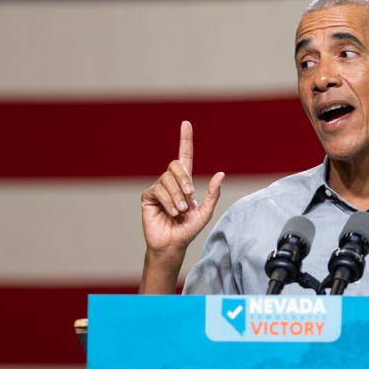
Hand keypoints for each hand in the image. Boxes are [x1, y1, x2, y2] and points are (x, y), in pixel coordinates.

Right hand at [141, 120, 224, 262]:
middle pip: (176, 165)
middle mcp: (171, 182)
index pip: (184, 156)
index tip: (186, 124)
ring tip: (179, 211)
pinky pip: (159, 190)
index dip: (185, 140)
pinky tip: (171, 212)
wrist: (172, 244)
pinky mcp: (148, 196)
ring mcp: (158, 188)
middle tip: (189, 199)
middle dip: (185, 181)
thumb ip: (212, 194)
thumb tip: (220, 174)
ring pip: (168, 179)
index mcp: (185, 183)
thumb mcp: (204, 212)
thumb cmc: (187, 230)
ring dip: (177, 196)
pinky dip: (169, 202)